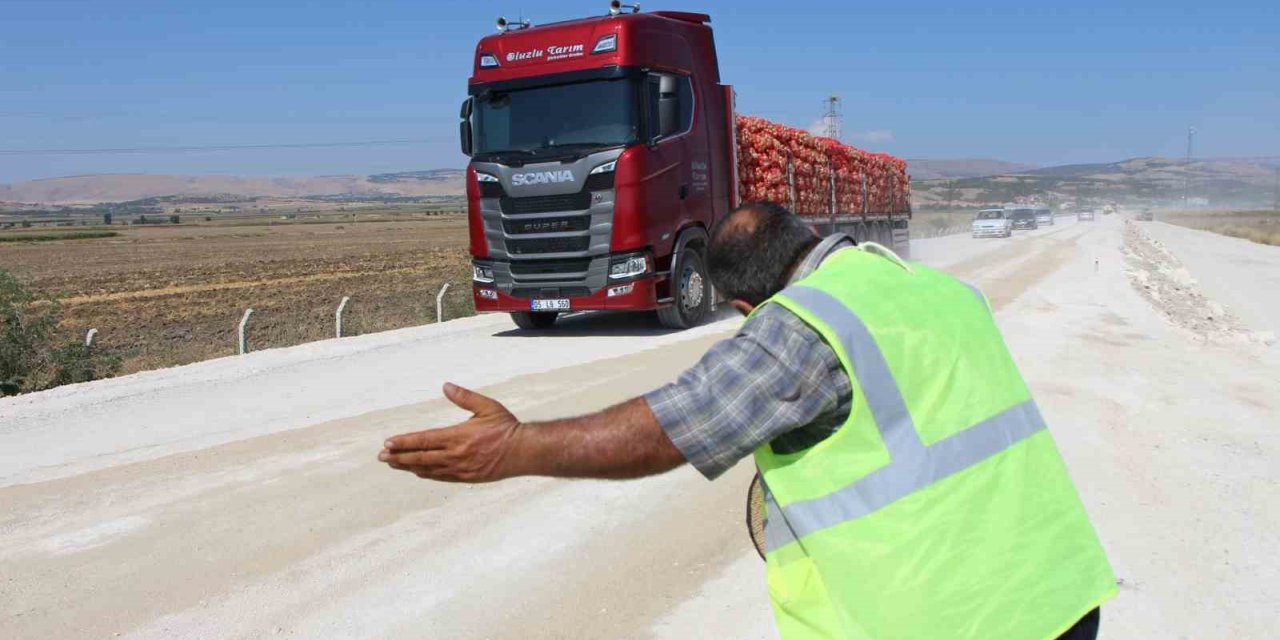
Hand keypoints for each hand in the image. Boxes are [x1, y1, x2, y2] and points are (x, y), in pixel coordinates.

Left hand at [378, 382, 520, 482]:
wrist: (523, 452)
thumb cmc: (506, 427)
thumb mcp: (487, 407)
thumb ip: (464, 397)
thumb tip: (446, 386)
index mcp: (458, 436)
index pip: (424, 440)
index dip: (404, 442)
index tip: (388, 443)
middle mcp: (455, 455)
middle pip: (420, 457)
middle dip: (398, 456)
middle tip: (381, 456)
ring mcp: (460, 468)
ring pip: (427, 469)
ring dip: (408, 466)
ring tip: (393, 464)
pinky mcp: (466, 477)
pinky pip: (440, 476)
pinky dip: (425, 473)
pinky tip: (417, 471)